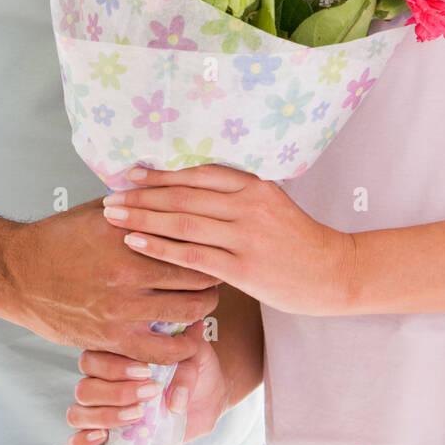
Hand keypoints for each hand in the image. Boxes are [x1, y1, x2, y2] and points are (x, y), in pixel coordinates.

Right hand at [0, 198, 218, 362]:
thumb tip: (172, 186)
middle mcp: (129, 269)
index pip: (189, 235)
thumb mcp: (98, 209)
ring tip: (206, 302)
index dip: (209, 239)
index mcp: (129, 231)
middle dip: (214, 274)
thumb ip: (137, 203)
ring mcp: (121, 306)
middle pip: (197, 273)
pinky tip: (190, 340)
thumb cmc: (59, 237)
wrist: (17, 273)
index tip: (217, 239)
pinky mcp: (111, 338)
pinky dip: (183, 347)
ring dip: (205, 308)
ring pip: (188, 311)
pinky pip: (162, 350)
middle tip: (219, 272)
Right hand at [66, 319, 230, 444]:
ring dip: (107, 415)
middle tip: (149, 392)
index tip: (146, 371)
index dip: (115, 366)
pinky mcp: (103, 437)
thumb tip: (175, 398)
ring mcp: (100, 409)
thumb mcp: (196, 358)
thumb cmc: (194, 368)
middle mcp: (101, 381)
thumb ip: (186, 368)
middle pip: (84, 386)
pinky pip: (75, 441)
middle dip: (116, 392)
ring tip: (139, 414)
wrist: (207, 395)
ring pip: (78, 411)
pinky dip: (83, 440)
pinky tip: (103, 436)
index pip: (93, 356)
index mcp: (115, 354)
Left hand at [101, 165, 355, 314]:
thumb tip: (192, 186)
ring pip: (182, 221)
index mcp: (254, 184)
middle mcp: (247, 204)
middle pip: (183, 194)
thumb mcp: (271, 203)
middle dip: (142, 194)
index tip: (131, 173)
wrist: (333, 272)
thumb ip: (237, 194)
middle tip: (110, 194)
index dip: (161, 173)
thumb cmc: (298, 240)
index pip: (197, 173)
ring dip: (143, 217)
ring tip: (113, 216)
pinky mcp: (243, 267)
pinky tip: (135, 243)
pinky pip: (192, 255)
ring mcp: (245, 236)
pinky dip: (160, 247)